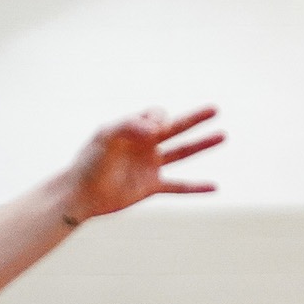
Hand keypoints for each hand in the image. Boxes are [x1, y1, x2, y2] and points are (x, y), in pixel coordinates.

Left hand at [60, 107, 223, 222]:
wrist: (80, 194)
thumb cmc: (89, 162)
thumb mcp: (105, 136)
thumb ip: (129, 125)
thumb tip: (156, 129)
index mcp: (133, 129)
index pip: (156, 115)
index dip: (159, 119)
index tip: (151, 131)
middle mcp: (144, 145)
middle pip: (176, 127)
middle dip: (195, 119)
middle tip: (215, 109)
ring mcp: (150, 166)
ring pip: (182, 153)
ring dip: (202, 145)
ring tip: (223, 136)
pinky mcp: (151, 187)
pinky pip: (178, 187)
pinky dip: (196, 187)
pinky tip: (214, 187)